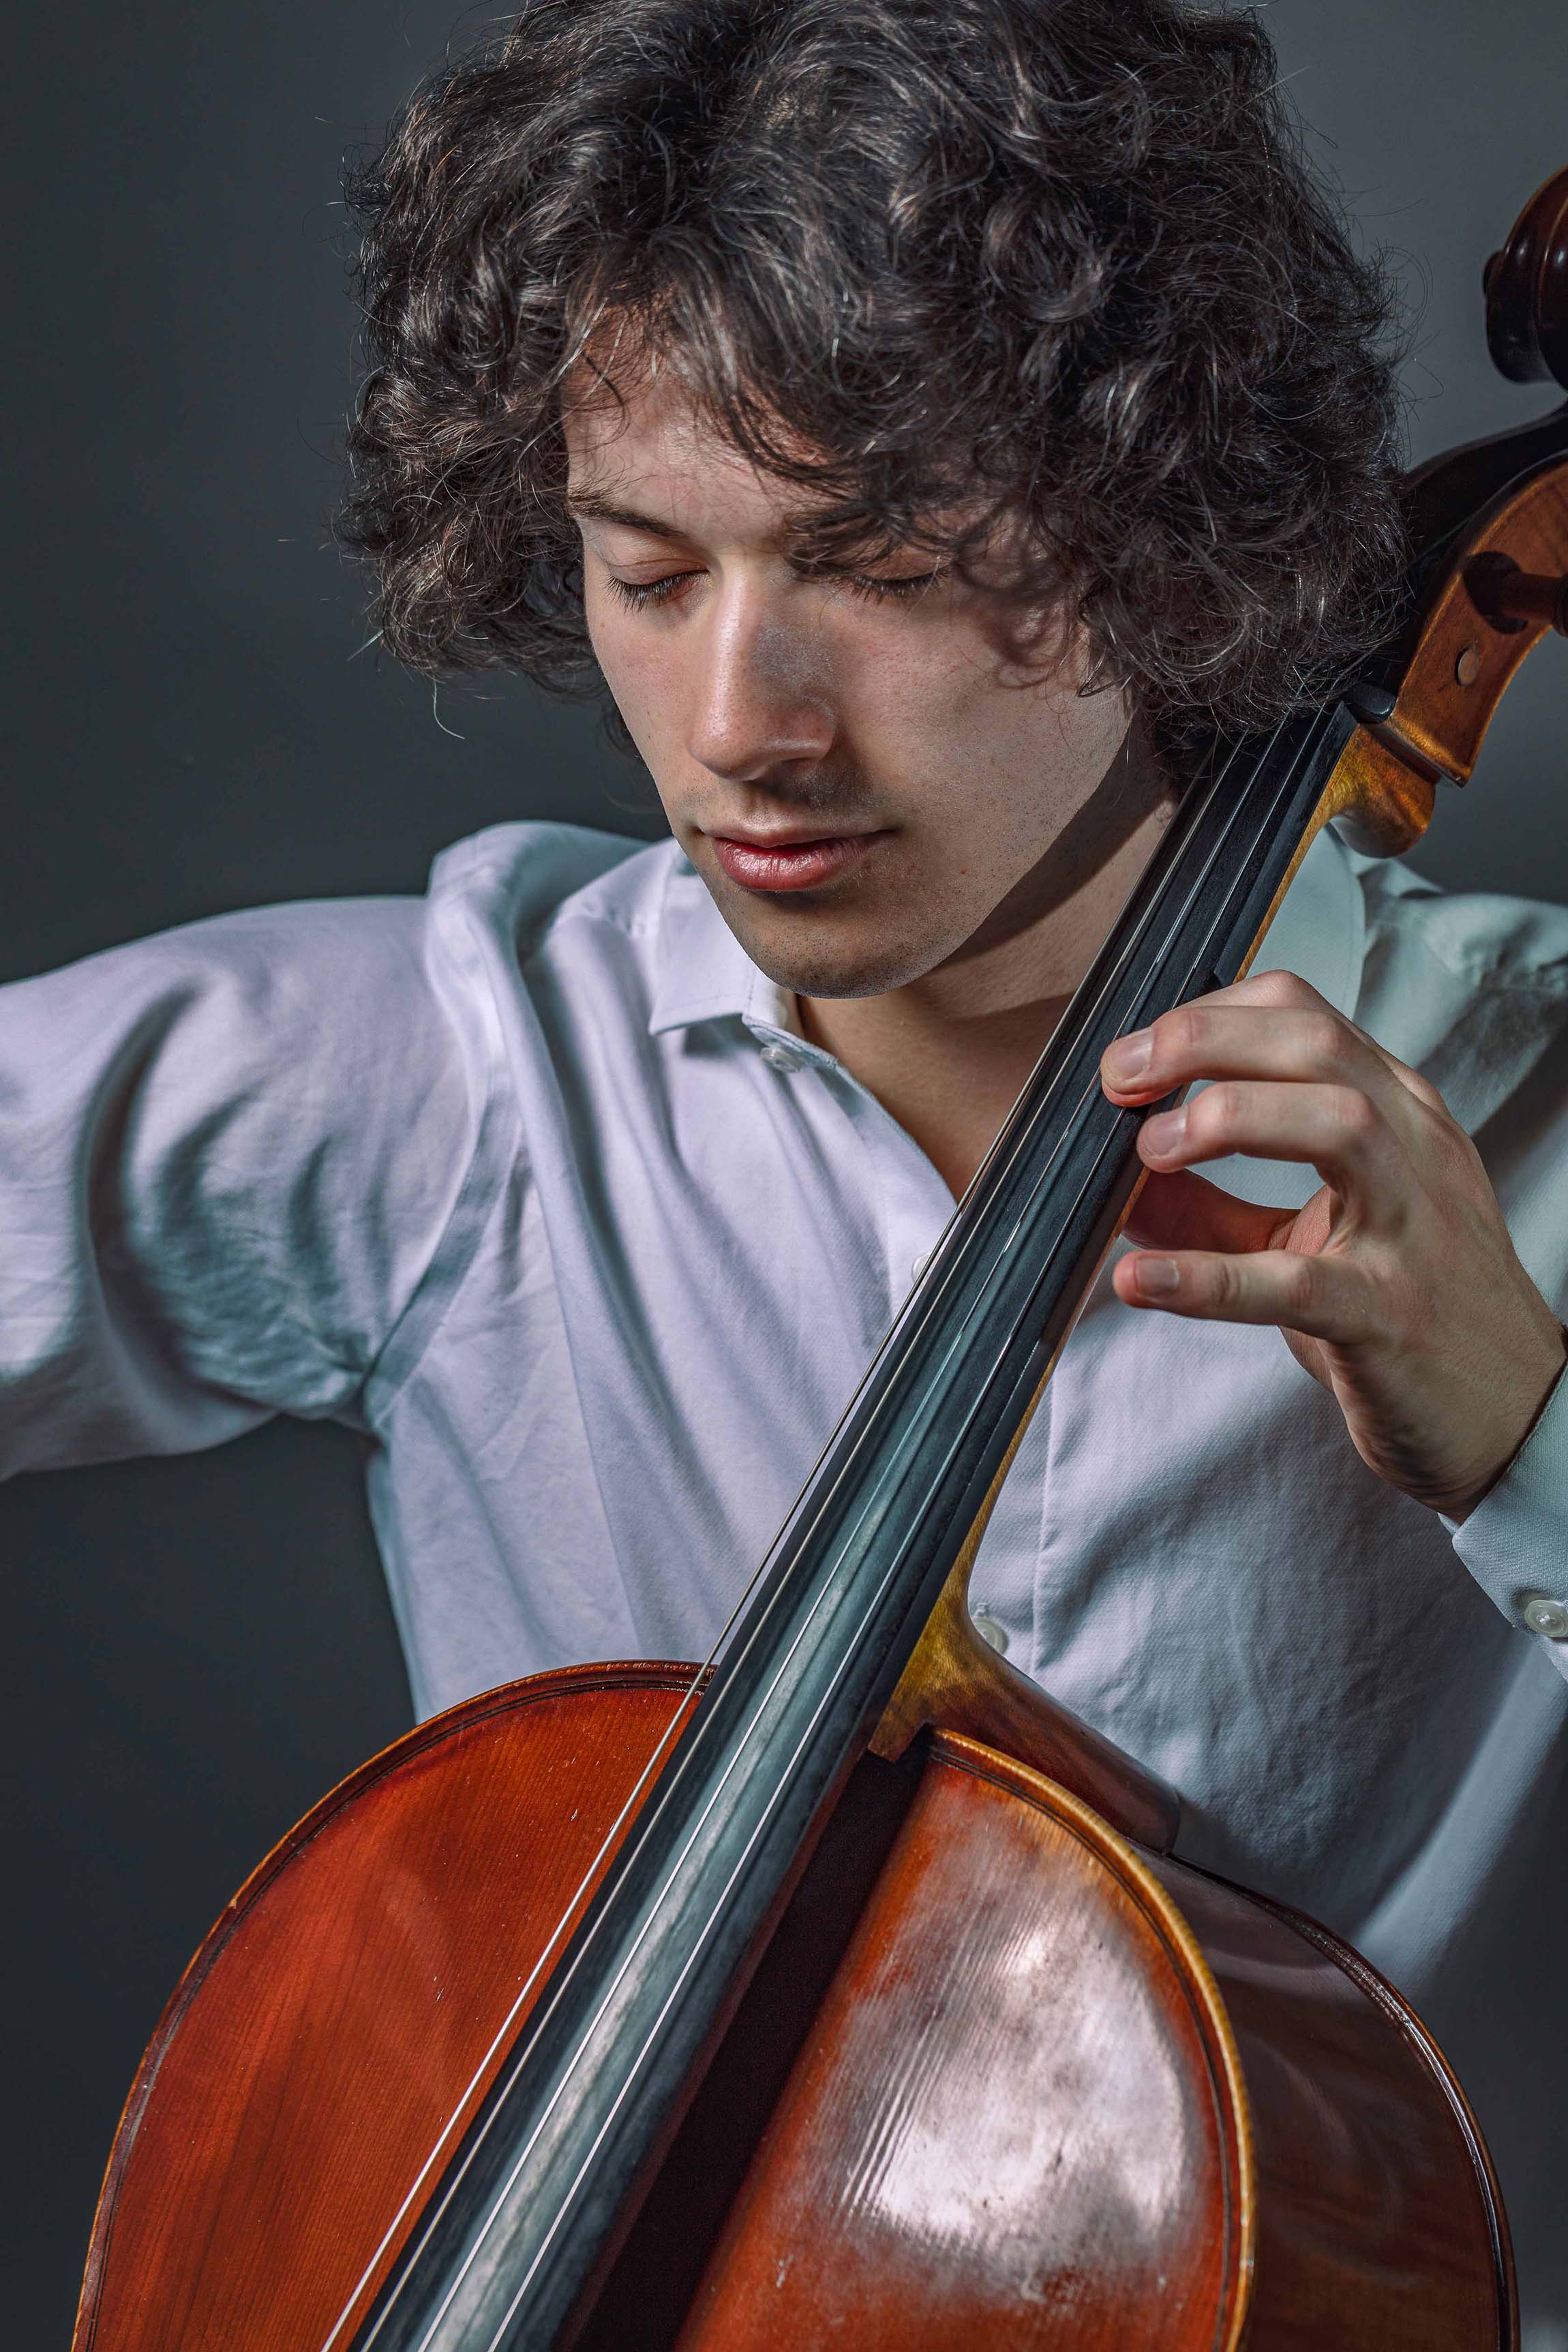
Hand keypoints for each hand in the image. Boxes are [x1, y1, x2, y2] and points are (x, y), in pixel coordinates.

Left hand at [1099, 969, 1566, 1519]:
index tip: (1133, 1055)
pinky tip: (1142, 1280)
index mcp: (1397, 1115)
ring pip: (1337, 1123)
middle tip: (1119, 1079)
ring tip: (1149, 1153)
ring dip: (1225, 1118)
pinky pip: (1299, 1283)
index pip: (1303, 1015)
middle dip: (1203, 1042)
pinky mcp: (1391, 1316)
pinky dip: (1210, 1278)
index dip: (1208, 1016)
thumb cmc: (1411, 1312)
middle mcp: (1413, 1151)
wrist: (1512, 1416)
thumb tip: (1117, 1185)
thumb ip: (1213, 1210)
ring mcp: (1411, 1229)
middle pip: (1314, 1045)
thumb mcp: (1312, 1238)